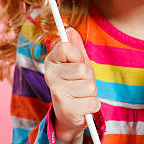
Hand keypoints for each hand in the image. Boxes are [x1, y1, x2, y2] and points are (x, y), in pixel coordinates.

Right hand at [44, 27, 99, 142]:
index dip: (78, 55)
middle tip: (80, 83)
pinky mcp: (66, 109)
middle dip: (88, 77)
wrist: (68, 114)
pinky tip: (82, 107)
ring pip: (89, 86)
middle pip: (82, 68)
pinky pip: (93, 102)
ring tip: (81, 95)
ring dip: (91, 92)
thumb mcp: (77, 63)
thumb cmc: (75, 83)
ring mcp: (56, 93)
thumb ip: (76, 46)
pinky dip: (92, 105)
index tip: (77, 62)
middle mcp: (49, 75)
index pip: (67, 47)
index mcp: (51, 60)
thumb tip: (70, 29)